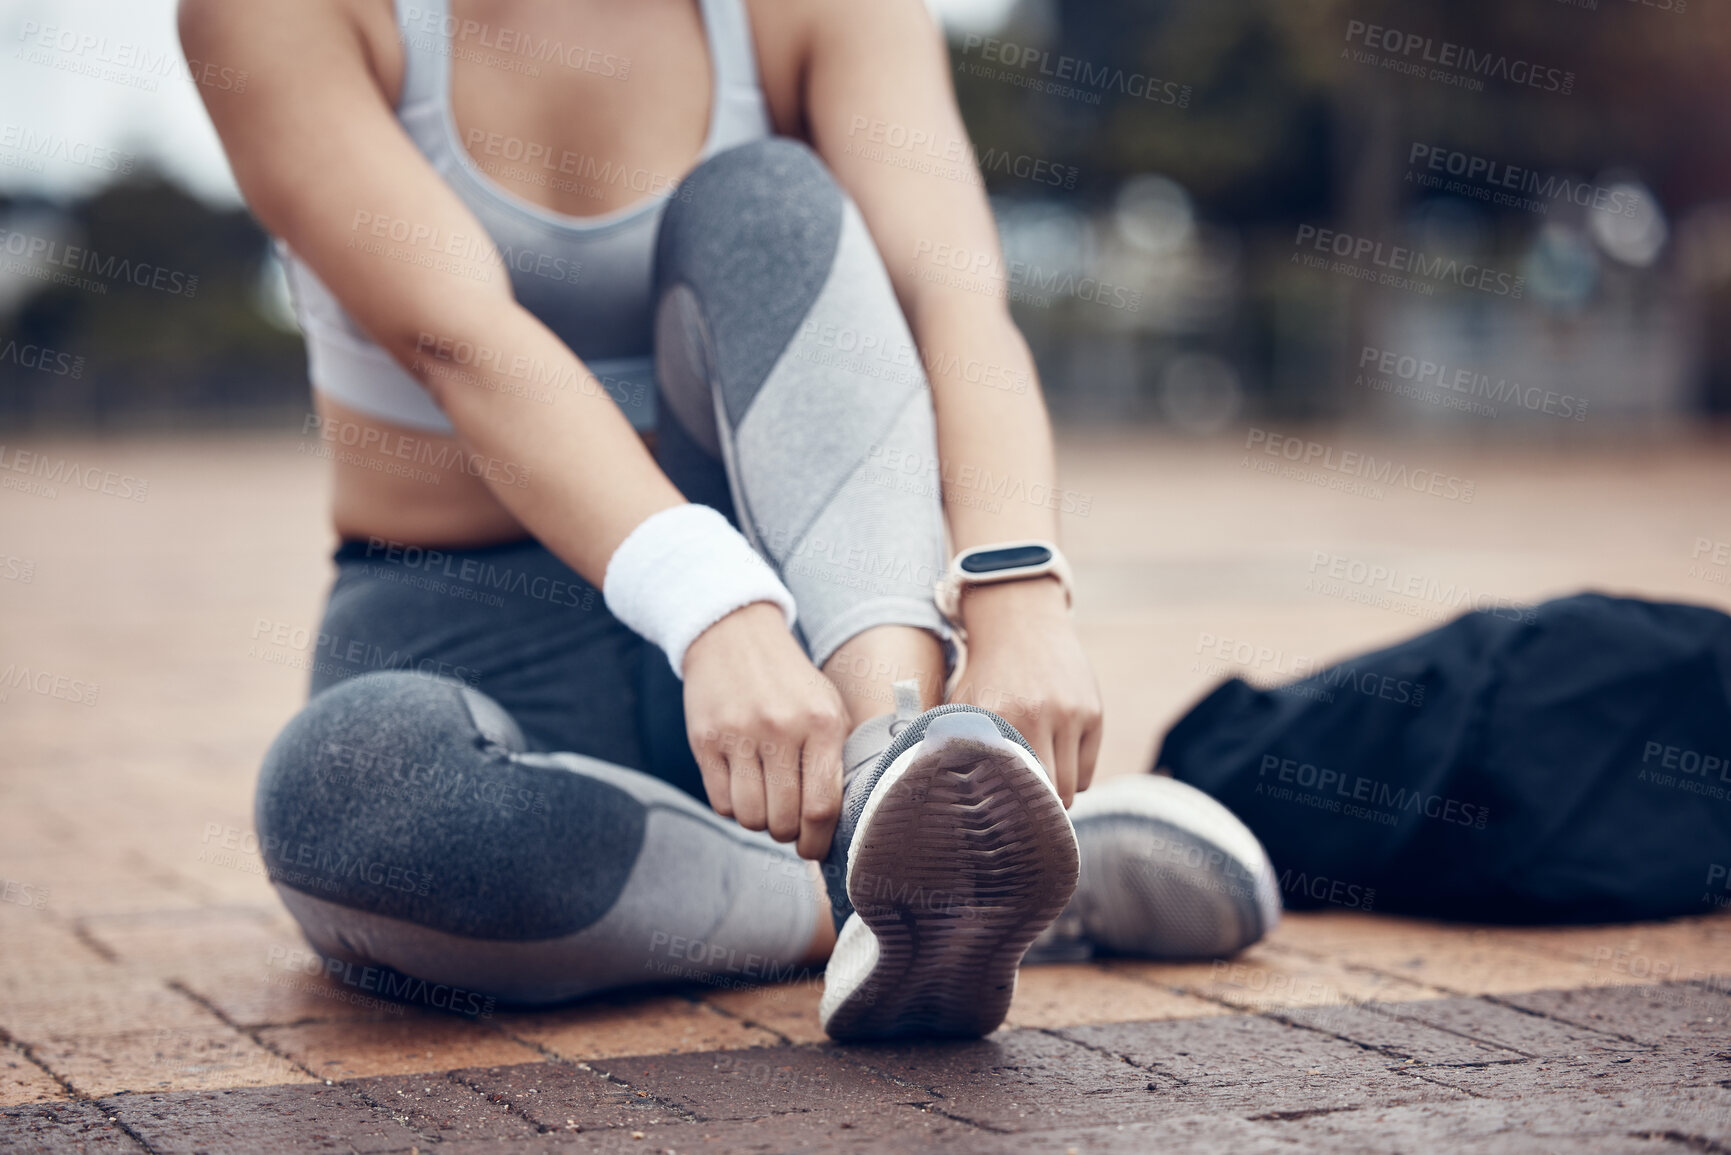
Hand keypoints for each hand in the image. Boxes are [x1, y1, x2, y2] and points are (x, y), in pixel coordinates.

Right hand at [683, 602, 849, 858]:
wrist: (735, 634)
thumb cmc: (791, 684)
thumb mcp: (828, 708)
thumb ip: (836, 760)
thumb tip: (833, 826)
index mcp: (822, 723)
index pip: (822, 806)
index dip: (818, 842)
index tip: (813, 850)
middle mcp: (782, 728)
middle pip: (783, 819)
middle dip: (787, 834)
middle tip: (788, 823)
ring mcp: (739, 733)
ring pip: (749, 816)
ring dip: (759, 822)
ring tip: (766, 802)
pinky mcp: (705, 739)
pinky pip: (720, 802)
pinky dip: (733, 807)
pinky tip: (743, 786)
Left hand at [948, 578, 1101, 805]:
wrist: (1021, 623)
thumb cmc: (985, 675)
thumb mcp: (961, 707)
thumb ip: (953, 748)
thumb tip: (941, 800)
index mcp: (1000, 717)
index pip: (1011, 790)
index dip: (1007, 813)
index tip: (999, 822)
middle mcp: (1040, 715)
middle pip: (1047, 796)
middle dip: (1034, 809)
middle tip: (1018, 812)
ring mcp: (1071, 714)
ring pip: (1071, 787)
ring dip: (1054, 794)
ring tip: (1035, 784)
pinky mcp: (1094, 713)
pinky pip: (1087, 770)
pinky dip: (1073, 775)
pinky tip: (1054, 762)